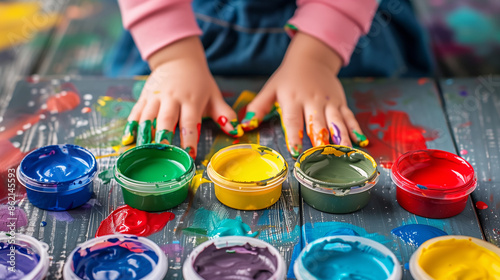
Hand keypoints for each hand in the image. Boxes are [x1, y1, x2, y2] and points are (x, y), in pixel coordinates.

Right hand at [122, 36, 242, 157]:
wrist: (178, 58)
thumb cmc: (198, 82)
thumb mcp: (214, 95)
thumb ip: (224, 114)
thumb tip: (237, 131)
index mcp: (191, 100)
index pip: (190, 121)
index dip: (190, 138)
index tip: (189, 154)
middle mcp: (172, 98)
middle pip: (166, 118)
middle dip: (164, 135)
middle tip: (162, 151)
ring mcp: (156, 97)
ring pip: (148, 116)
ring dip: (145, 133)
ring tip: (142, 150)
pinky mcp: (144, 97)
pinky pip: (136, 112)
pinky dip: (131, 125)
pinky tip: (127, 139)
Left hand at [241, 32, 367, 157]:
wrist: (311, 58)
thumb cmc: (288, 77)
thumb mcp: (271, 89)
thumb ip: (259, 107)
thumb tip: (245, 125)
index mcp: (293, 99)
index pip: (293, 120)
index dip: (294, 136)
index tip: (295, 152)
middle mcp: (312, 101)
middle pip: (317, 123)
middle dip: (320, 140)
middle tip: (324, 156)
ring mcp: (329, 102)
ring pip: (336, 122)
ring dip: (341, 139)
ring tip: (345, 154)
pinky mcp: (341, 102)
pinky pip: (349, 117)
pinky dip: (355, 130)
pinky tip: (360, 143)